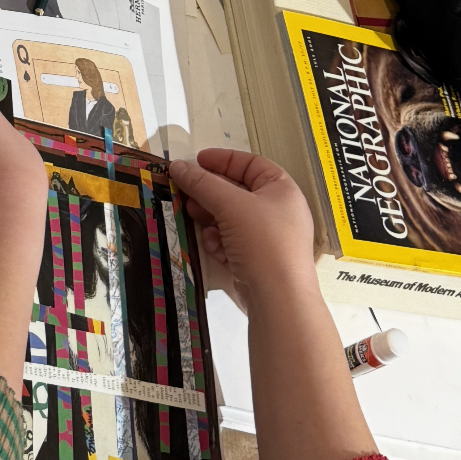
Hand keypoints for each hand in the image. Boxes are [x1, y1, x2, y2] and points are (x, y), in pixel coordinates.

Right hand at [169, 149, 315, 297]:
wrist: (279, 300)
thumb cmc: (262, 241)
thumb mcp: (230, 204)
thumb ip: (202, 183)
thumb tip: (177, 165)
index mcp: (282, 190)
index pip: (251, 163)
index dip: (223, 159)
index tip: (196, 160)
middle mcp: (278, 212)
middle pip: (237, 192)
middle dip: (210, 192)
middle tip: (186, 191)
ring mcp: (269, 239)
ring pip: (232, 219)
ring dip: (210, 217)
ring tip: (193, 215)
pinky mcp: (258, 262)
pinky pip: (233, 242)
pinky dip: (220, 241)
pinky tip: (212, 246)